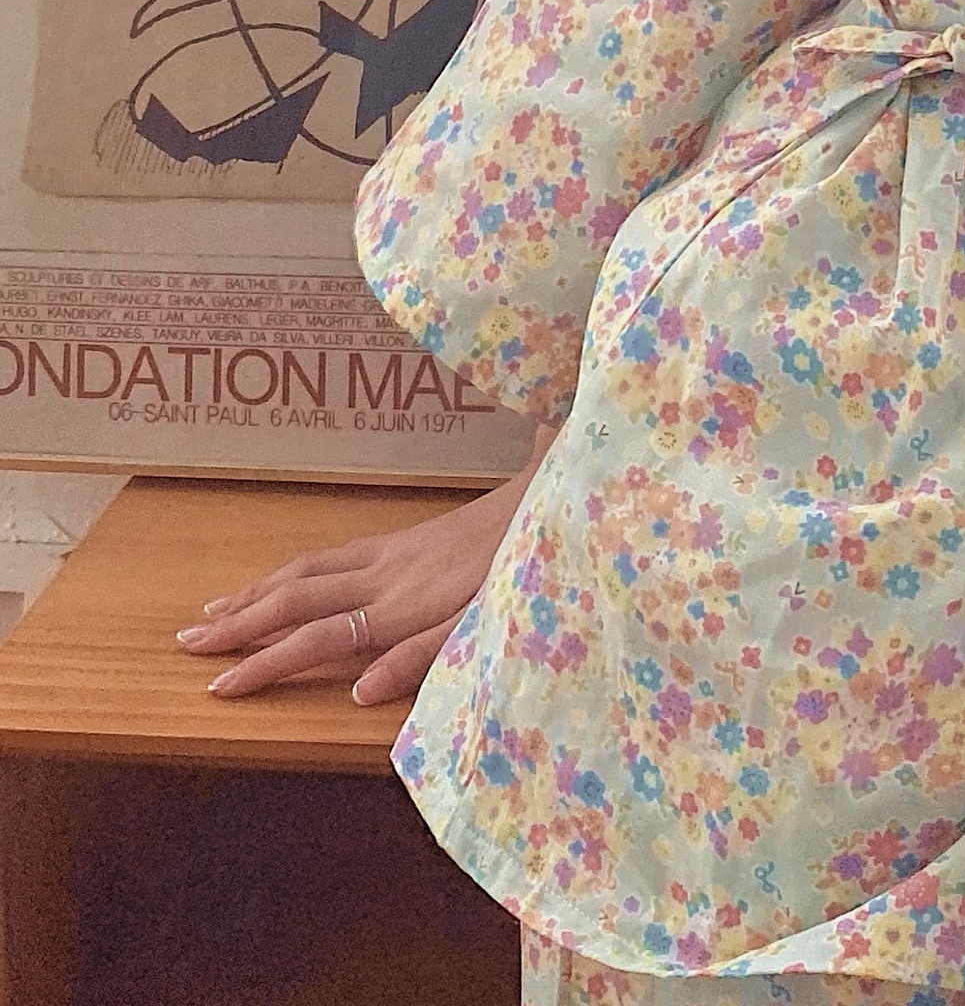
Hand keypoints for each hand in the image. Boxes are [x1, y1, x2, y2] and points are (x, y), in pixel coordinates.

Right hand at [176, 422, 556, 704]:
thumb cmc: (526, 571)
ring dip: (255, 593)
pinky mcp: (402, 539)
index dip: (267, 664)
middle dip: (240, 623)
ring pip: (307, 570)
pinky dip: (291, 569)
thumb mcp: (488, 624)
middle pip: (297, 598)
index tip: (218, 688)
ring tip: (212, 612)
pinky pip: (330, 555)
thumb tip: (359, 692)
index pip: (319, 639)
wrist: (550, 499)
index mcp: (406, 604)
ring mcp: (392, 553)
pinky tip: (279, 578)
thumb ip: (426, 658)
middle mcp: (387, 575)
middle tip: (186, 643)